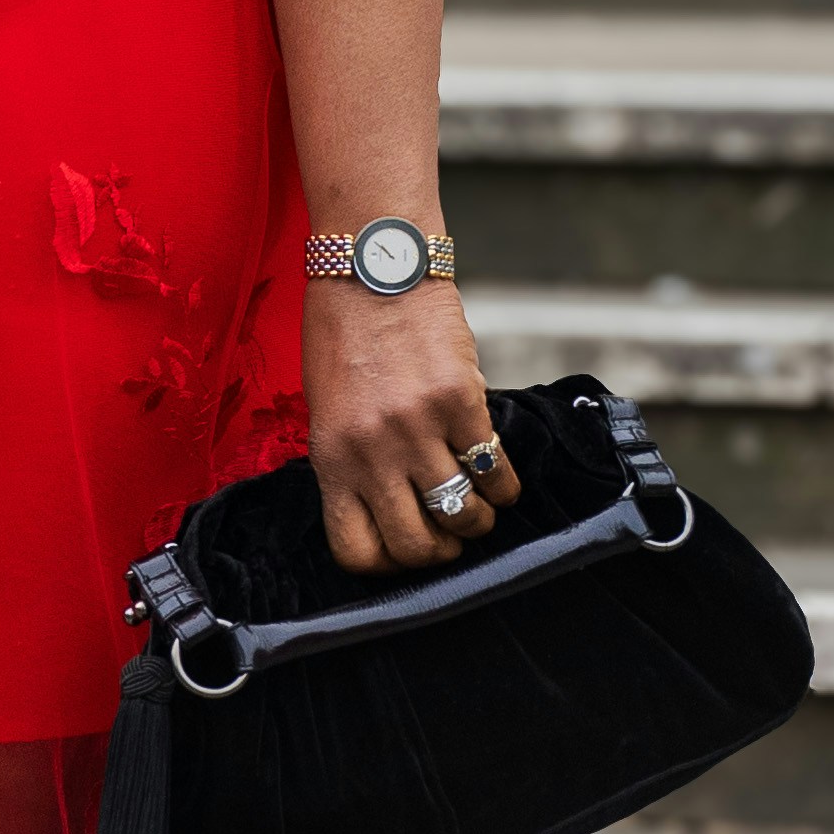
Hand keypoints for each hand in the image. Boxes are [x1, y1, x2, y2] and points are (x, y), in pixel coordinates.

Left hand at [306, 280, 517, 574]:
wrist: (374, 268)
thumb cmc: (344, 335)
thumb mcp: (328, 409)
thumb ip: (353, 460)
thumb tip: (392, 507)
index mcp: (331, 459)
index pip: (358, 551)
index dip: (390, 565)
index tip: (407, 550)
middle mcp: (371, 453)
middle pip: (416, 546)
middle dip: (442, 551)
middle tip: (453, 535)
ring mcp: (417, 430)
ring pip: (462, 514)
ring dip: (479, 522)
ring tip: (482, 508)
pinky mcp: (460, 403)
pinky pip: (495, 469)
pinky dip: (505, 485)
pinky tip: (501, 478)